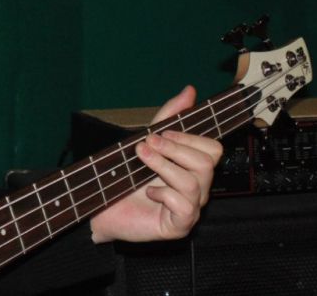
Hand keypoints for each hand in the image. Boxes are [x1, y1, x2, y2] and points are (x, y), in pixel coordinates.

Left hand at [89, 85, 222, 243]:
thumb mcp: (147, 141)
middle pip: (208, 162)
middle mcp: (197, 188)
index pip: (213, 148)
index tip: (162, 132)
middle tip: (148, 143)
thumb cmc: (128, 176)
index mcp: (192, 167)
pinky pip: (184, 206)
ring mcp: (191, 208)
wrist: (104, 207)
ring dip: (163, 164)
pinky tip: (148, 192)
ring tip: (141, 158)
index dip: (190, 137)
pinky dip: (163, 194)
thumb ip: (168, 117)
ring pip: (194, 182)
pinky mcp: (179, 225)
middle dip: (175, 147)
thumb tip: (190, 90)